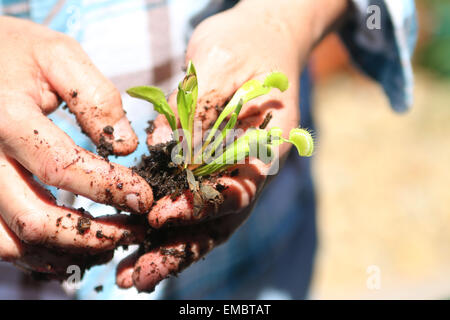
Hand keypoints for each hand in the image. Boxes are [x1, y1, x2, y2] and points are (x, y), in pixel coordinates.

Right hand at [0, 17, 152, 277]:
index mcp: (6, 118)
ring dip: (66, 252)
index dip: (110, 188)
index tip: (144, 197)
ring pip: (14, 241)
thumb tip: (126, 146)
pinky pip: (0, 240)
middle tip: (132, 232)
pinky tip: (72, 247)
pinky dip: (38, 253)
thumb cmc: (15, 52)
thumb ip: (95, 97)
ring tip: (108, 245)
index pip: (62, 167)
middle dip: (91, 235)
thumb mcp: (58, 56)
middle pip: (35, 218)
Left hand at [116, 0, 347, 291]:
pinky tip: (136, 242)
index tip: (161, 215)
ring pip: (202, 221)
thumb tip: (170, 152)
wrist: (262, 36)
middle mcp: (248, 170)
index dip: (200, 208)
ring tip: (130, 275)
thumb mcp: (223, 65)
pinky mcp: (209, 166)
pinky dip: (165, 225)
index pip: (235, 192)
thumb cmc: (248, 43)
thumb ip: (201, 112)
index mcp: (264, 150)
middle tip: (137, 275)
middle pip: (217, 222)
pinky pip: (189, 201)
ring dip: (167, 249)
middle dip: (178, 250)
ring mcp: (230, 171)